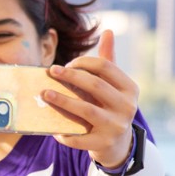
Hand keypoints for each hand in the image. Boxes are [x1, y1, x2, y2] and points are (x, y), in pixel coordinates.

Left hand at [42, 30, 138, 168]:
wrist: (118, 144)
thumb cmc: (111, 106)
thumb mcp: (115, 85)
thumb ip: (109, 60)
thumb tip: (108, 31)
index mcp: (130, 88)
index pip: (105, 67)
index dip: (83, 62)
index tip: (66, 65)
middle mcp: (127, 106)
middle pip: (95, 86)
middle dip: (71, 77)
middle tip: (51, 71)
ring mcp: (116, 126)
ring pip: (86, 111)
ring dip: (63, 101)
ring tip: (45, 94)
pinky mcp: (103, 144)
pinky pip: (80, 139)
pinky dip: (65, 134)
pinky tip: (53, 129)